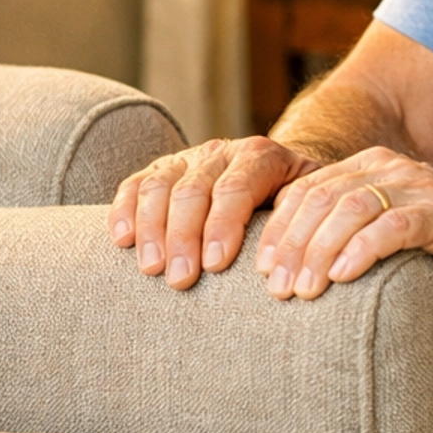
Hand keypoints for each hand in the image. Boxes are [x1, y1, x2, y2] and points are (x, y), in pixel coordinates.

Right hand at [110, 137, 316, 287]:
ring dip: (152, 230)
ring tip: (151, 269)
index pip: (236, 188)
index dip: (223, 225)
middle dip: (184, 237)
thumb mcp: (309, 204)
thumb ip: (301, 220)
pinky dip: (124, 210)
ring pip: (160, 187)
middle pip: (193, 190)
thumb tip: (294, 255)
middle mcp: (221, 152)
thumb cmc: (296, 203)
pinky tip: (122, 240)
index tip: (215, 265)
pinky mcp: (162, 170)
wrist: (280, 172)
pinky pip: (136, 184)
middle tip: (180, 280)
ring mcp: (188, 159)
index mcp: (261, 157)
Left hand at [255, 146, 432, 303]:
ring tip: (304, 291)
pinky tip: (344, 277)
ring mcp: (421, 190)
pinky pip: (395, 227)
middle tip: (277, 288)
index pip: (308, 189)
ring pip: (352, 208)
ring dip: (320, 251)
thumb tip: (285, 267)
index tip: (260, 270)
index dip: (279, 229)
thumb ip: (349, 232)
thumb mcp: (388, 234)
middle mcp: (394, 170)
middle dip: (293, 244)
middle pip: (323, 197)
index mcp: (372, 167)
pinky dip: (363, 250)